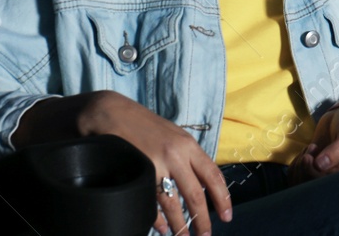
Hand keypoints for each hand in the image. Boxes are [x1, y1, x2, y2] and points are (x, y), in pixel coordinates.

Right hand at [76, 91, 230, 235]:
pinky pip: (150, 203)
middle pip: (195, 195)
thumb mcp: (174, 135)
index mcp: (188, 146)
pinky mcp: (137, 174)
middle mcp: (175, 156)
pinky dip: (156, 218)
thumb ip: (188, 158)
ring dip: (180, 225)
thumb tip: (202, 183)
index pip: (213, 175)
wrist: (112, 114)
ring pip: (173, 203)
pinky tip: (161, 227)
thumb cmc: (145, 126)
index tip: (227, 215)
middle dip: (203, 219)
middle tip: (206, 235)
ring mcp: (155, 166)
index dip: (222, 198)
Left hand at [288, 101, 338, 183]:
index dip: (314, 175)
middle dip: (305, 169)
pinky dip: (296, 164)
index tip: (309, 158)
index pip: (327, 184)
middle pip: (312, 186)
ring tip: (310, 149)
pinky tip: (305, 152)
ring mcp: (322, 173)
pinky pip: (296, 175)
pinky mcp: (312, 168)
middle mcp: (334, 176)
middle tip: (308, 152)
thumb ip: (337, 149)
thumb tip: (320, 165)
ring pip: (301, 182)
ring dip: (299, 166)